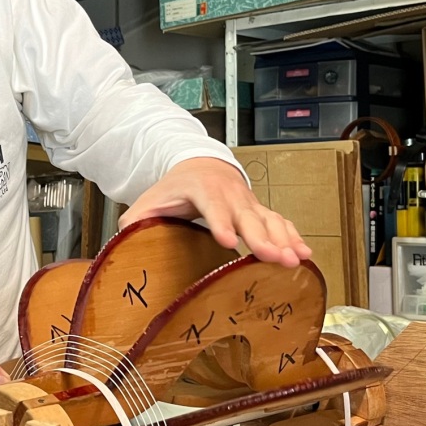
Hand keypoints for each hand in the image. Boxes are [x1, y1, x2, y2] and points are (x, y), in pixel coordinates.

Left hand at [119, 157, 311, 267]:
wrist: (199, 165)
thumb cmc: (173, 190)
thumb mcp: (149, 201)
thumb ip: (135, 221)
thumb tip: (121, 243)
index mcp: (200, 189)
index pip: (211, 206)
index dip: (219, 223)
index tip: (227, 241)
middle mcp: (230, 193)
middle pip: (247, 216)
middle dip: (262, 237)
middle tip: (273, 258)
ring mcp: (248, 201)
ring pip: (269, 219)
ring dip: (284, 240)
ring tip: (295, 261)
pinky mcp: (260, 210)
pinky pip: (280, 222)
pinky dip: (293, 237)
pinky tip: (304, 255)